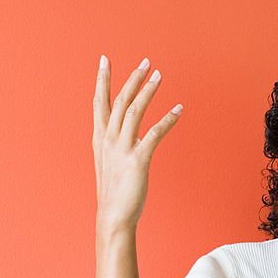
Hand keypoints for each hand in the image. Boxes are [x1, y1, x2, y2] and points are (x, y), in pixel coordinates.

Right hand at [93, 55, 181, 233]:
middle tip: (145, 61)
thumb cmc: (114, 193)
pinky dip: (168, 119)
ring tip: (159, 74)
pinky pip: (155, 133)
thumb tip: (120, 134)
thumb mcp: (108, 164)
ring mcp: (121, 149)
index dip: (102, 80)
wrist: (113, 217)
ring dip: (148, 90)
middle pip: (119, 100)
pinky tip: (179, 109)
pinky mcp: (138, 159)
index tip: (104, 60)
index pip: (98, 103)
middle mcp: (108, 140)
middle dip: (132, 79)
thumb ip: (112, 145)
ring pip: (134, 110)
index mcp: (99, 139)